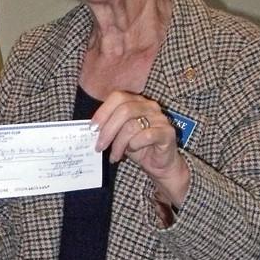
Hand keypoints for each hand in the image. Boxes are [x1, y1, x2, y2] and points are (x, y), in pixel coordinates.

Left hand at [92, 90, 188, 207]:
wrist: (158, 163)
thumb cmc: (137, 146)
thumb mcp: (119, 134)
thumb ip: (109, 127)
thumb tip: (91, 129)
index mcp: (136, 101)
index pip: (118, 97)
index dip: (103, 112)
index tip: (92, 128)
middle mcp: (149, 106)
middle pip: (124, 110)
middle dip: (108, 130)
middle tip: (99, 146)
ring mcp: (160, 118)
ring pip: (132, 126)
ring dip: (119, 144)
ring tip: (114, 155)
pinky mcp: (167, 132)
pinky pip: (146, 135)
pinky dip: (135, 145)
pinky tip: (131, 152)